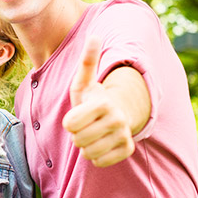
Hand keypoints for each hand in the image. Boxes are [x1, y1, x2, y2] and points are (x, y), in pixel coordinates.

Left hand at [62, 35, 134, 166]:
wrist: (115, 114)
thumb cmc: (92, 97)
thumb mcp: (84, 80)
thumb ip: (87, 61)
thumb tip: (95, 35)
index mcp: (103, 103)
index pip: (70, 125)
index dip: (69, 121)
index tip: (78, 113)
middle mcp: (118, 119)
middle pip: (77, 140)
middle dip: (77, 134)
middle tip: (86, 124)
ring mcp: (124, 135)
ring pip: (87, 153)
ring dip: (85, 145)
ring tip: (93, 132)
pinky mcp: (127, 150)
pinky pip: (98, 162)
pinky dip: (96, 156)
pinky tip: (101, 142)